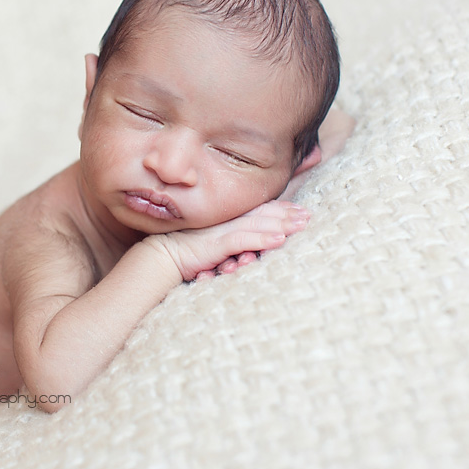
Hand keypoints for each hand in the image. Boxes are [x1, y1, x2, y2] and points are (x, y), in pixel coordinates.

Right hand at [145, 200, 309, 281]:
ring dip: (281, 224)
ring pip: (257, 224)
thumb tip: (245, 250)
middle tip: (308, 216)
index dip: (279, 210)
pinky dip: (262, 240)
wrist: (160, 258)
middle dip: (287, 214)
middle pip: (262, 214)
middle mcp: (226, 221)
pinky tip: (280, 240)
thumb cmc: (184, 254)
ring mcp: (221, 231)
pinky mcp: (216, 244)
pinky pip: (243, 240)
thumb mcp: (211, 245)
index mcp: (225, 220)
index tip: (298, 211)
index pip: (257, 211)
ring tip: (301, 225)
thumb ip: (230, 242)